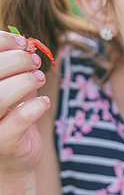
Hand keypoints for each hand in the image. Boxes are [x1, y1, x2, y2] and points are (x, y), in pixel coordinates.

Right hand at [0, 31, 49, 178]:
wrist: (14, 158)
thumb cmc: (11, 115)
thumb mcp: (12, 86)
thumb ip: (15, 67)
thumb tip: (27, 43)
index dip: (3, 42)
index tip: (23, 43)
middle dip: (19, 61)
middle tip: (34, 64)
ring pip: (0, 95)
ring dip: (26, 82)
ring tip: (39, 81)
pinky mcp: (2, 143)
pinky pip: (20, 119)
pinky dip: (36, 106)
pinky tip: (42, 103)